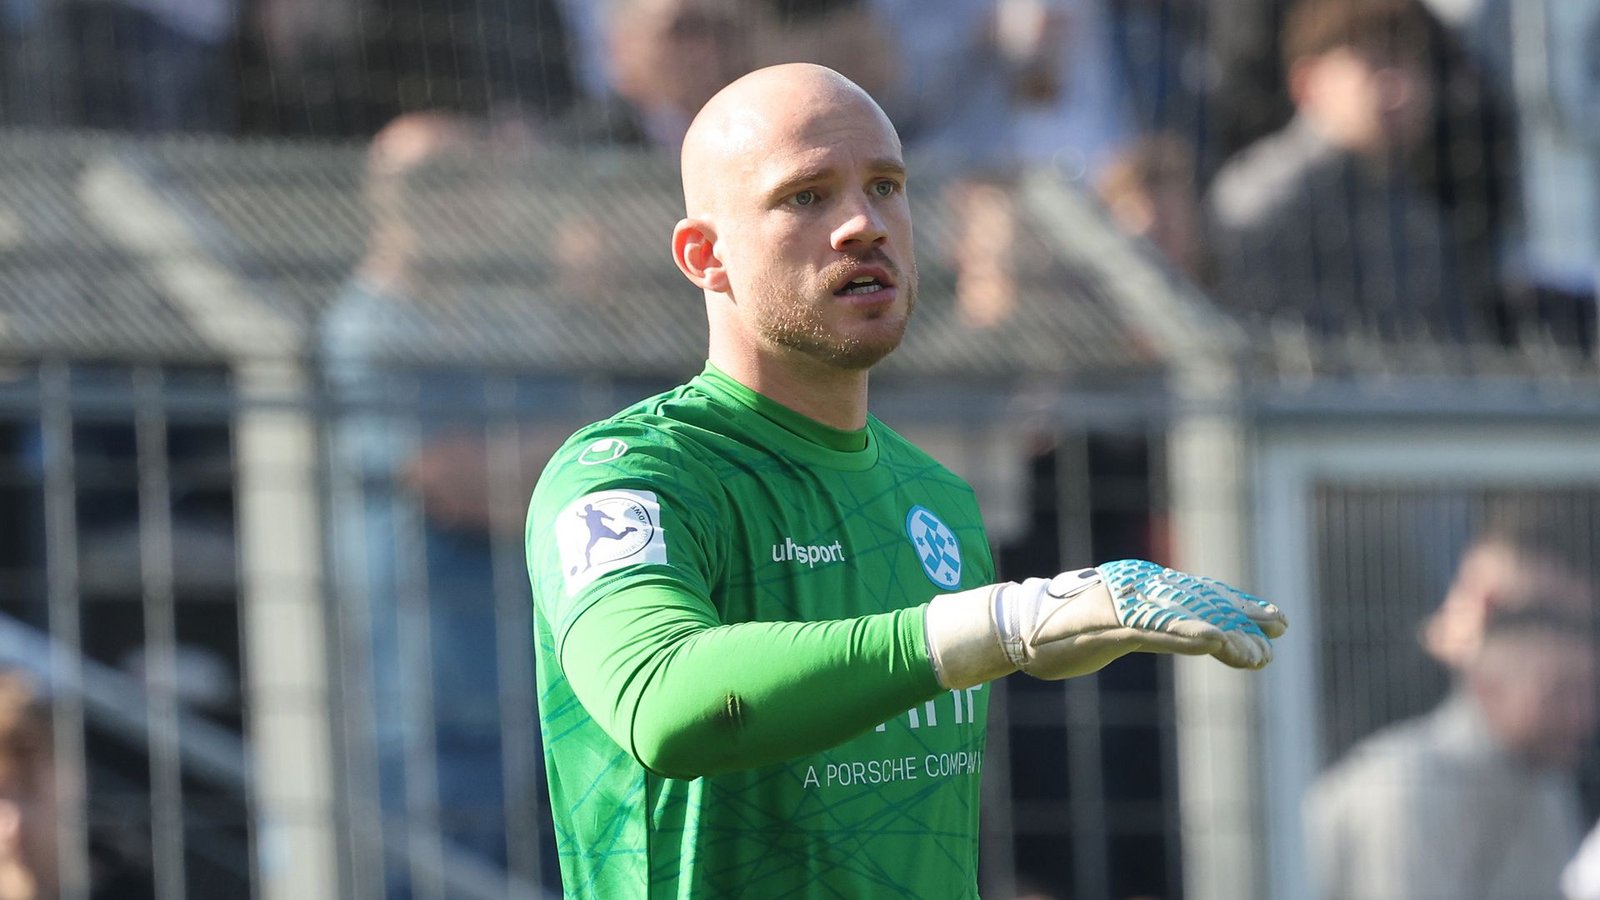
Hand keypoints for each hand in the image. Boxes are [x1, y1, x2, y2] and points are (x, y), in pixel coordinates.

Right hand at [923, 559, 1287, 688]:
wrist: (1011, 627)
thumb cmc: (1057, 630)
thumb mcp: (1109, 626)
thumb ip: (1143, 627)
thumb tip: (1178, 635)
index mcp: (1137, 587)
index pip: (1196, 592)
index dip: (1235, 602)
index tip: (1269, 616)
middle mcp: (1136, 588)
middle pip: (1200, 599)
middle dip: (1242, 613)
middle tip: (1281, 627)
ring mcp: (1124, 605)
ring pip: (1187, 617)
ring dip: (1227, 635)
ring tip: (1259, 654)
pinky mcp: (1110, 624)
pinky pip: (1160, 630)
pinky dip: (1192, 636)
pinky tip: (1220, 645)